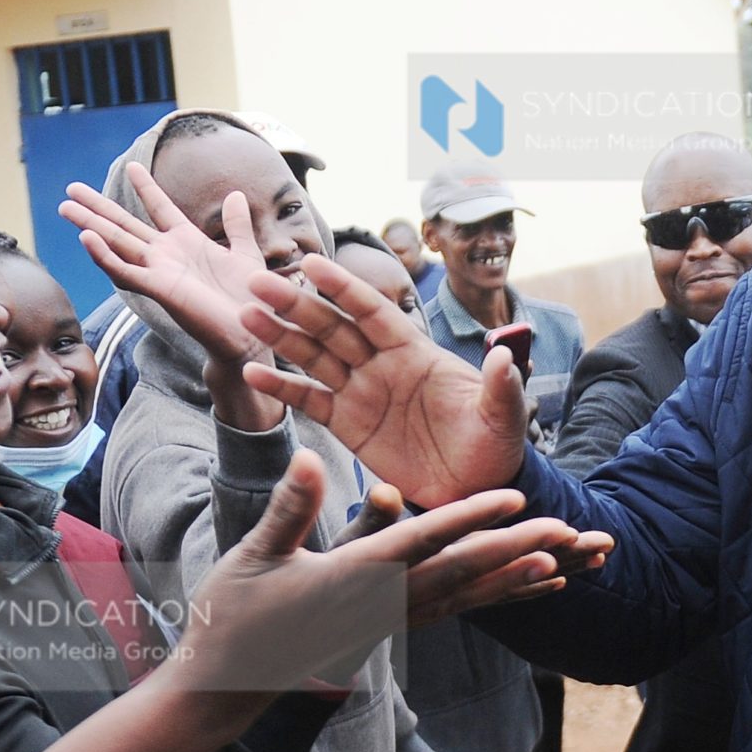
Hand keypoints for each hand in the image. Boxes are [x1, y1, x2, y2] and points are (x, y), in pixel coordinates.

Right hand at [63, 165, 271, 368]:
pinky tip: (87, 238)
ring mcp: (159, 272)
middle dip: (98, 207)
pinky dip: (105, 257)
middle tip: (71, 189)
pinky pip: (125, 272)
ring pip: (117, 244)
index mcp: (187, 243)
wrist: (253, 335)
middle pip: (125, 225)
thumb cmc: (250, 301)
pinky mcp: (159, 290)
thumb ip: (237, 225)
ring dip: (91, 226)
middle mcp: (167, 256)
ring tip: (66, 208)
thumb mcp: (246, 253)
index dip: (146, 187)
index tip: (132, 165)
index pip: (161, 208)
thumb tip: (236, 194)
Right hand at [177, 452, 588, 694]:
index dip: (469, 519)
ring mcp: (389, 623)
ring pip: (467, 596)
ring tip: (570, 558)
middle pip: (461, 572)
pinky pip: (455, 610)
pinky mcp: (390, 630)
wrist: (227, 689)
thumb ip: (290, 509)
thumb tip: (311, 461)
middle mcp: (381, 606)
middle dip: (517, 548)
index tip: (513, 498)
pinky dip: (497, 597)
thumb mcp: (253, 556)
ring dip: (519, 576)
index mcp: (351, 581)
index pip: (421, 543)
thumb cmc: (232, 618)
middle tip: (571, 528)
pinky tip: (533, 584)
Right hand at [240, 253, 531, 508]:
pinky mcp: (348, 424)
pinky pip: (310, 400)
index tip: (310, 262)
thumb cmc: (494, 445)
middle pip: (333, 326)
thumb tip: (505, 357)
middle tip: (257, 281)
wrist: (476, 490)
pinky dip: (282, 387)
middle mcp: (382, 365)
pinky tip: (253, 372)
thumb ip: (500, 387)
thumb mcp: (503, 416)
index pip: (372, 310)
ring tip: (246, 315)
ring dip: (281, 336)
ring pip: (314, 356)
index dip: (342, 287)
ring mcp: (361, 392)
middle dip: (296, 304)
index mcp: (415, 352)